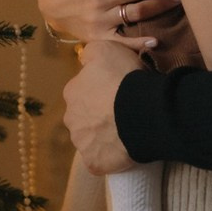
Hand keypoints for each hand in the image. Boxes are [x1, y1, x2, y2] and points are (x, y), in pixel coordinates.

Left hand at [62, 40, 141, 172]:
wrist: (140, 111)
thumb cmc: (123, 77)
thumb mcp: (106, 48)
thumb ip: (91, 53)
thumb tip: (85, 59)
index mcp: (72, 92)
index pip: (82, 90)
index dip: (100, 90)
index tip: (117, 90)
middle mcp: (71, 118)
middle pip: (84, 115)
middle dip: (98, 114)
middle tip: (121, 111)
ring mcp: (81, 143)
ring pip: (90, 138)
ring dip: (102, 135)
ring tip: (125, 130)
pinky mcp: (93, 162)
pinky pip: (100, 159)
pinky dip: (109, 156)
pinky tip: (123, 149)